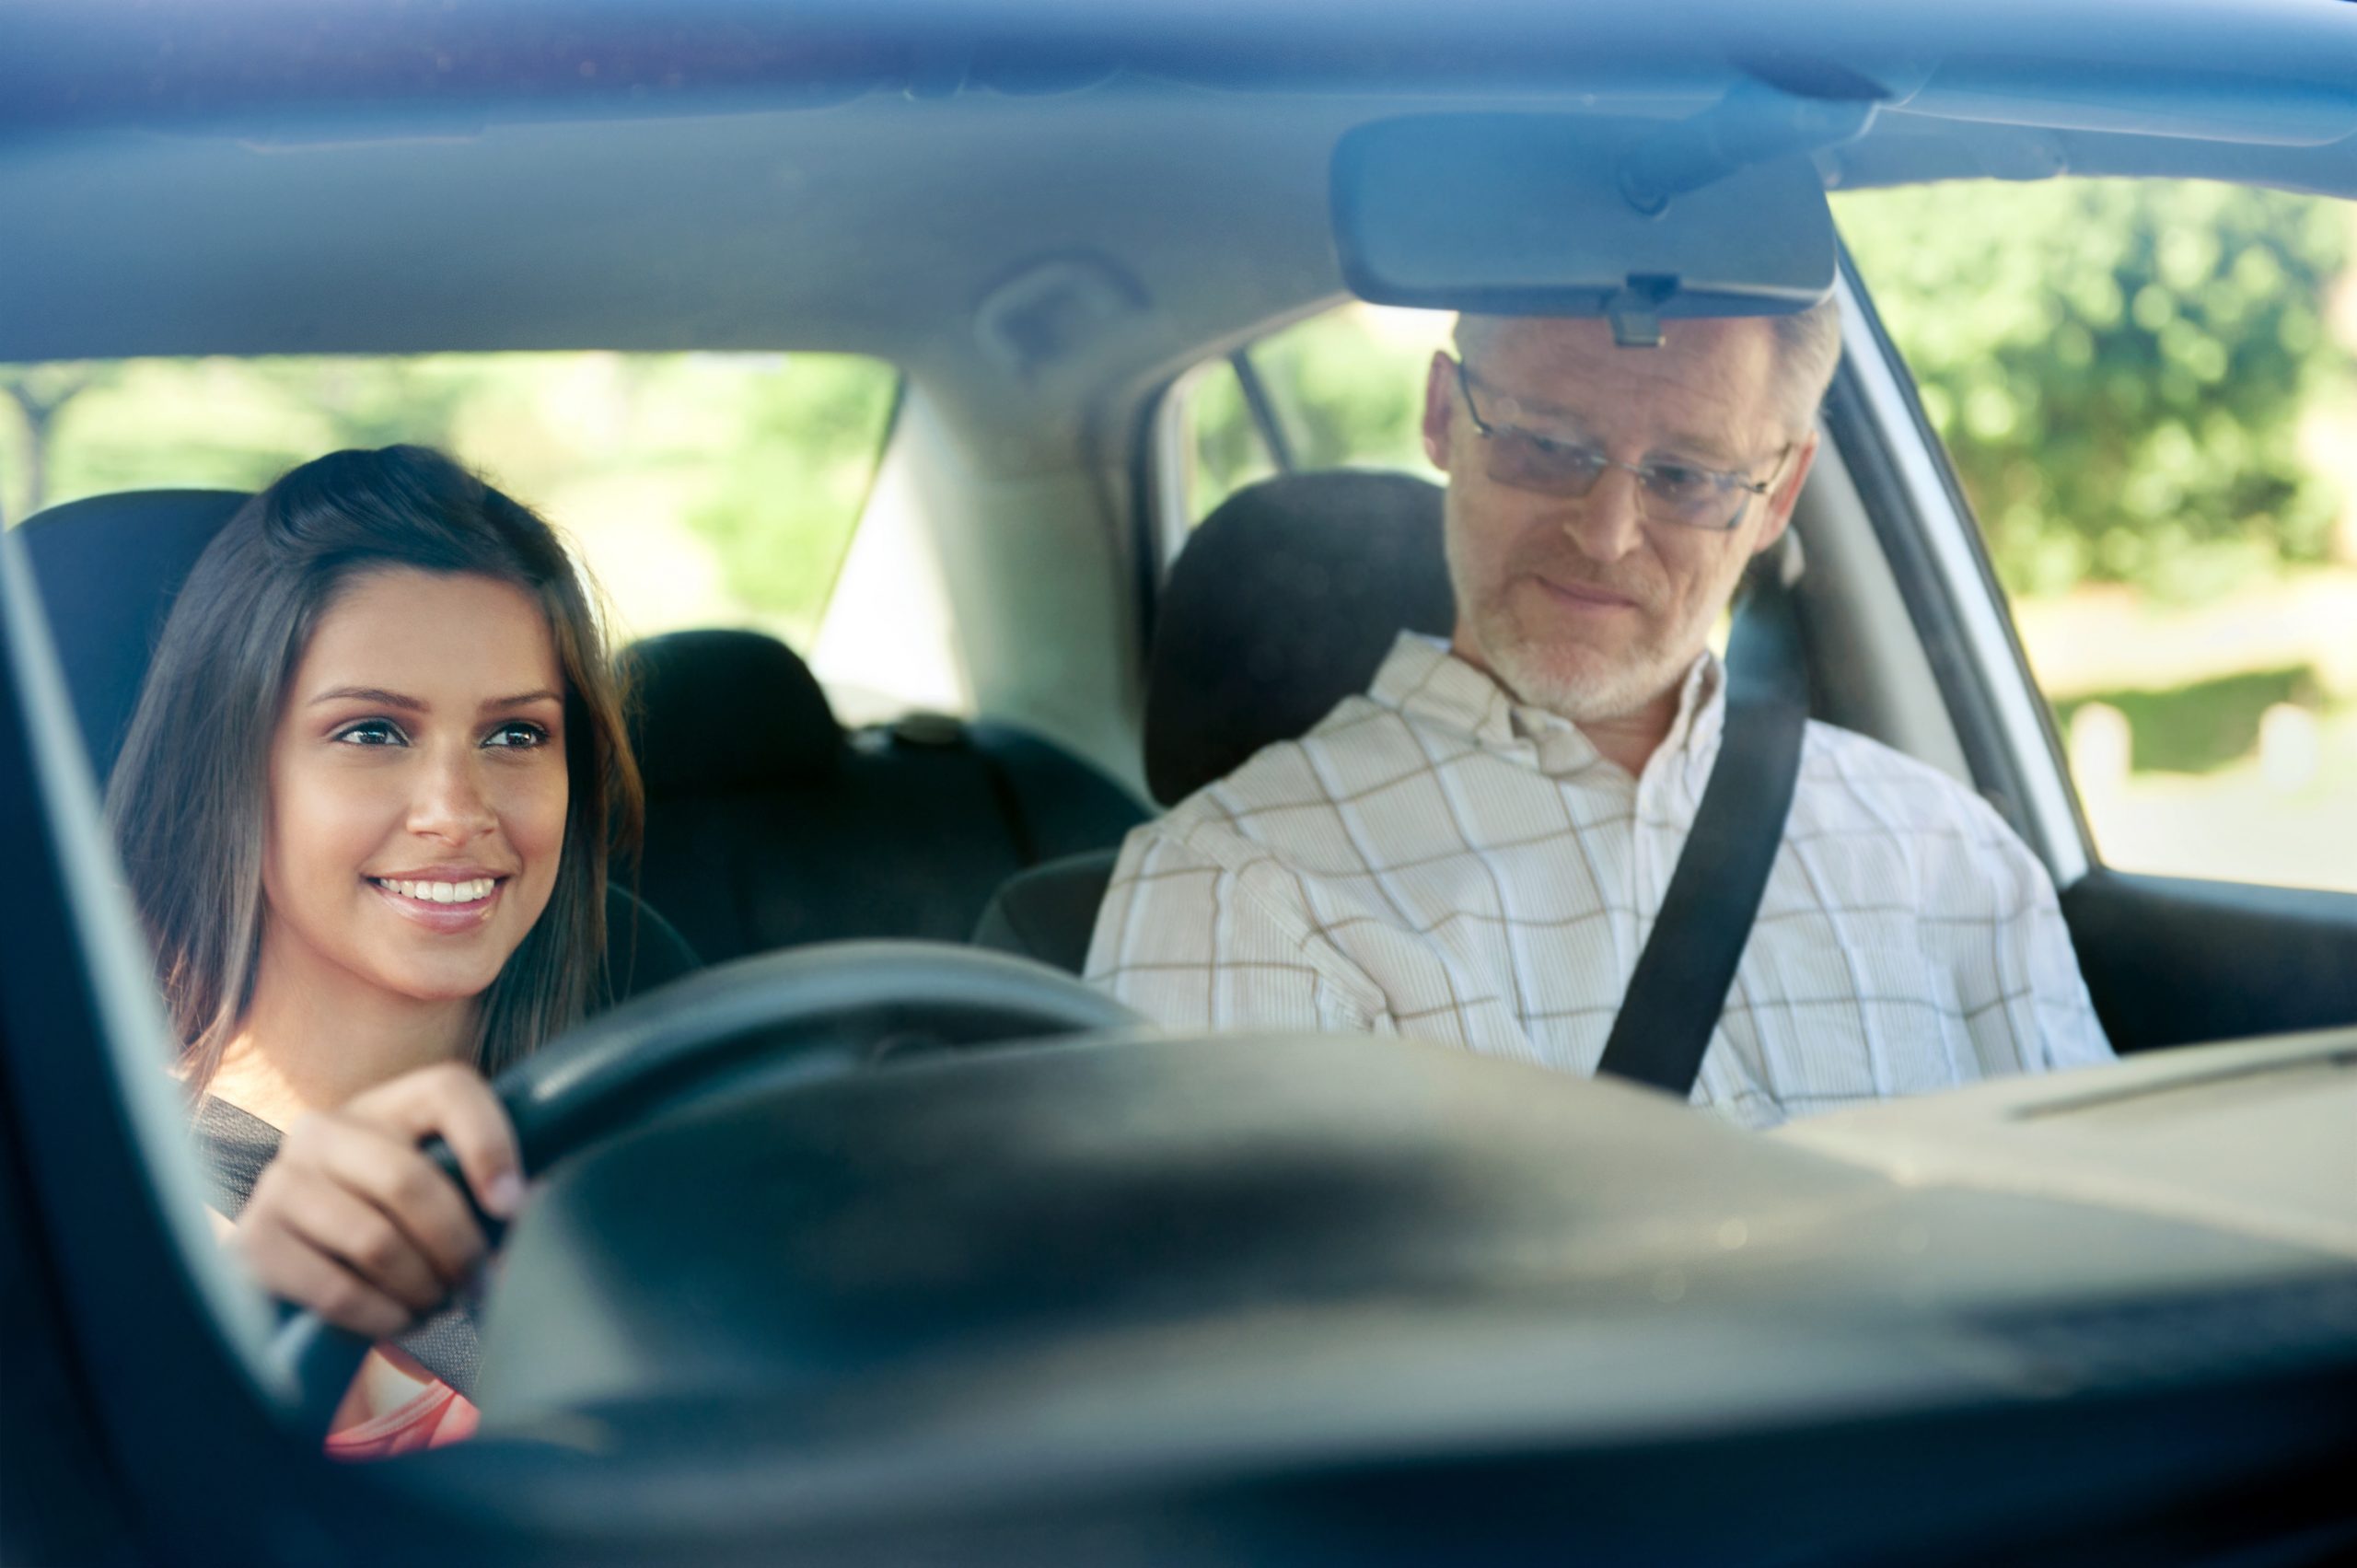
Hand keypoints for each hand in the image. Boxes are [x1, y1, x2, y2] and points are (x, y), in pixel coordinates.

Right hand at [234, 1062, 522, 1338]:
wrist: (299, 1267)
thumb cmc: (392, 1224)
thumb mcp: (436, 1192)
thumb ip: (478, 1187)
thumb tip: (522, 1208)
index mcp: (384, 1105)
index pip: (448, 1090)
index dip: (490, 1145)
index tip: (513, 1207)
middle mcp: (324, 1131)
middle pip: (409, 1180)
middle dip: (458, 1246)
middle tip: (478, 1283)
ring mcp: (281, 1182)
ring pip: (375, 1241)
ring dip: (421, 1287)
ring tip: (437, 1303)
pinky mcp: (255, 1240)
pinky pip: (336, 1289)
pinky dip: (382, 1315)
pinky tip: (399, 1319)